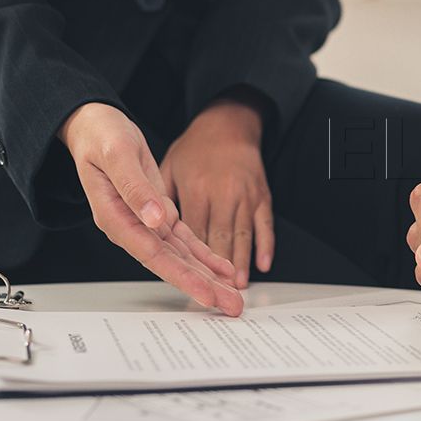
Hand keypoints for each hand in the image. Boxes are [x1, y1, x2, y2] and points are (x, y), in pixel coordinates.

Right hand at [59, 103, 242, 314]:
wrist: (95, 127)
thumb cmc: (101, 138)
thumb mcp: (116, 155)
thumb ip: (135, 189)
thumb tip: (155, 219)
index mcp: (116, 218)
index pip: (154, 255)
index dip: (183, 276)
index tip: (206, 293)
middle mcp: (131, 228)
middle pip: (171, 265)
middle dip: (203, 286)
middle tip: (232, 305)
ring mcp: (145, 224)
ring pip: (181, 257)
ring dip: (208, 277)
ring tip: (233, 296)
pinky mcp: (158, 215)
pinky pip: (184, 241)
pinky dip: (204, 256)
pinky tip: (222, 270)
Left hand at [160, 97, 272, 288]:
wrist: (229, 124)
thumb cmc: (195, 147)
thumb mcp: (168, 166)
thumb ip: (158, 197)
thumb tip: (156, 226)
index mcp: (197, 189)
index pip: (191, 234)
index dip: (190, 261)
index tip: (190, 282)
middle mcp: (223, 194)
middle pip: (219, 240)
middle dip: (217, 273)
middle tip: (219, 296)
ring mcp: (245, 196)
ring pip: (241, 236)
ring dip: (240, 264)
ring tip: (236, 288)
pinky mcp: (261, 196)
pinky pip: (264, 225)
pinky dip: (264, 246)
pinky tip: (260, 265)